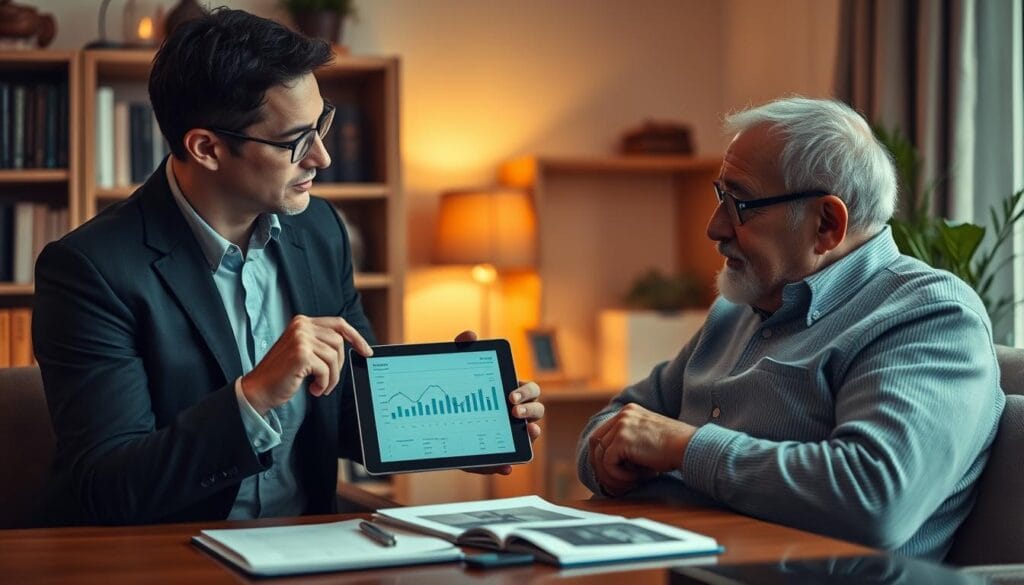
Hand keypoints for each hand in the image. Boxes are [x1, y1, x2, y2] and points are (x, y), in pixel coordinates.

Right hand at [241, 315, 371, 414]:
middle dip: (338, 365)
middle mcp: (301, 326)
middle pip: (339, 342)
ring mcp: (300, 338)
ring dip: (331, 377)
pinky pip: (326, 370)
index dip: (356, 337)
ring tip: (320, 386)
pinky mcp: (301, 354)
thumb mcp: (303, 351)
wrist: (259, 389)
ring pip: (334, 357)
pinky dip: (324, 383)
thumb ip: (321, 343)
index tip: (366, 351)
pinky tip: (314, 389)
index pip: (338, 324)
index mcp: (302, 322)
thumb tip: (353, 346)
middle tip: (328, 380)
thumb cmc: (282, 374)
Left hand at [455, 330, 545, 475]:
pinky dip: (507, 465)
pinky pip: (505, 463)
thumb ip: (461, 348)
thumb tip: (469, 335)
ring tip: (524, 433)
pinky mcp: (494, 456)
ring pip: (528, 438)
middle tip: (513, 411)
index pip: (531, 391)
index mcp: (513, 393)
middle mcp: (516, 415)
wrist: (435, 418)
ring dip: (530, 436)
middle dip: (529, 410)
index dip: (526, 393)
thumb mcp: (456, 368)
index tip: (510, 394)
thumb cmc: (455, 389)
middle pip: (536, 412)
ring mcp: (508, 436)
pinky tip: (506, 466)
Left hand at [588, 403, 695, 495]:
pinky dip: (618, 475)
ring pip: (599, 455)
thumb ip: (629, 442)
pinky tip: (635, 478)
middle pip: (596, 443)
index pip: (602, 433)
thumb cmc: (674, 449)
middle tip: (615, 482)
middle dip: (601, 465)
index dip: (603, 455)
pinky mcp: (622, 440)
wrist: (690, 447)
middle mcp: (623, 414)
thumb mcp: (647, 438)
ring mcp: (621, 425)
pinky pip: (608, 463)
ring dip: (611, 473)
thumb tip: (608, 462)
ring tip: (630, 482)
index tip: (611, 472)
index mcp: (628, 411)